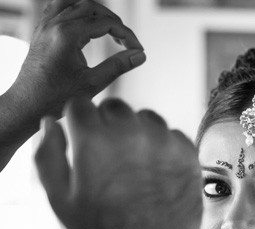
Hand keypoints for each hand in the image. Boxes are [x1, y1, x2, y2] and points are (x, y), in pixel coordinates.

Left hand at [9, 0, 143, 121]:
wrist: (27, 105)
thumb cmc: (55, 98)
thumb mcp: (92, 84)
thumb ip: (118, 66)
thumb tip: (140, 55)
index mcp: (66, 35)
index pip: (104, 23)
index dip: (126, 34)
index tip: (137, 49)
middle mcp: (53, 25)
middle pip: (90, 7)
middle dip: (113, 21)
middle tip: (126, 41)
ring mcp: (44, 26)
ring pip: (73, 3)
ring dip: (94, 12)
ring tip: (109, 28)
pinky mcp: (41, 31)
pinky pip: (57, 8)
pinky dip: (76, 11)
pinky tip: (86, 24)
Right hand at [34, 97, 200, 228]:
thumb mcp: (59, 197)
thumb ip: (47, 153)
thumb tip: (52, 122)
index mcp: (94, 139)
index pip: (80, 105)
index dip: (78, 124)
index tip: (81, 143)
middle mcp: (132, 133)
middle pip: (114, 107)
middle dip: (107, 125)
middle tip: (108, 159)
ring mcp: (165, 143)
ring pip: (146, 118)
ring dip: (137, 133)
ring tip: (133, 169)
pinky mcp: (189, 155)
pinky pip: (172, 136)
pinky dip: (164, 149)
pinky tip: (156, 176)